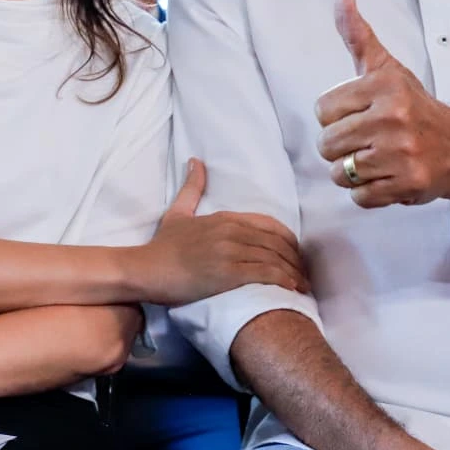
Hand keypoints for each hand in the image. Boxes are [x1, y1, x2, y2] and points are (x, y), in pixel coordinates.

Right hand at [138, 159, 308, 304]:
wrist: (146, 269)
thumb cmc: (162, 246)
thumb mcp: (177, 212)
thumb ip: (191, 188)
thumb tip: (195, 161)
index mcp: (225, 218)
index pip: (269, 225)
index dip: (288, 240)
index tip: (296, 253)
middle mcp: (231, 231)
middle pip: (276, 243)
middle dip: (295, 258)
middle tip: (304, 273)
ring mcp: (230, 251)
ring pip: (273, 258)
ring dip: (293, 272)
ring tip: (302, 285)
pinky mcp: (227, 273)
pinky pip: (263, 273)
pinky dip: (282, 279)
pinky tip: (291, 288)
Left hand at [316, 0, 449, 208]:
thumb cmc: (416, 107)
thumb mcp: (386, 68)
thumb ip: (358, 35)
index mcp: (384, 88)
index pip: (323, 110)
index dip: (335, 116)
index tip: (357, 114)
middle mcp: (392, 119)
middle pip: (327, 144)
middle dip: (341, 145)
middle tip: (365, 139)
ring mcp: (400, 155)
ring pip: (340, 172)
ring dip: (351, 170)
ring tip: (374, 158)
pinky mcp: (406, 185)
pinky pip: (359, 195)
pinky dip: (366, 191)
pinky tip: (384, 176)